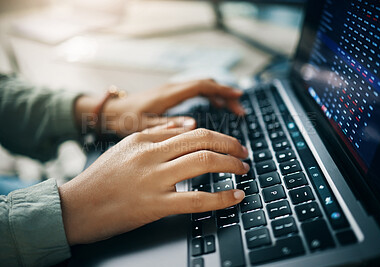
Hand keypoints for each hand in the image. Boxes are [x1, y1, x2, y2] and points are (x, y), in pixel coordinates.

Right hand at [59, 125, 248, 244]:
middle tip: (243, 153)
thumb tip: (183, 127)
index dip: (218, 136)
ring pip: (203, 162)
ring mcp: (153, 179)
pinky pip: (197, 199)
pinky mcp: (155, 205)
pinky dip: (222, 197)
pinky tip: (236, 196)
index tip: (230, 144)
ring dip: (231, 164)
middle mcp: (151, 154)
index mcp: (145, 139)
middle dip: (230, 145)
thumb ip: (155, 136)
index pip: (192, 130)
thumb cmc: (100, 179)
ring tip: (242, 169)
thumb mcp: (125, 148)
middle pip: (202, 140)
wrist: (75, 207)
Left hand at [75, 79, 244, 135]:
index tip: (238, 98)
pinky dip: (209, 97)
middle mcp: (172, 88)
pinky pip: (195, 91)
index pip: (201, 86)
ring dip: (219, 95)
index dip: (222, 90)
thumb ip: (168, 126)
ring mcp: (172, 90)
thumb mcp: (144, 127)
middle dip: (226, 94)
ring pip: (202, 87)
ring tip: (233, 110)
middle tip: (240, 110)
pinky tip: (215, 108)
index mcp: (169, 94)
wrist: (110, 112)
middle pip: (206, 84)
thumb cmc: (124, 120)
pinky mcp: (170, 95)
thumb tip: (193, 126)